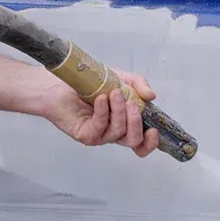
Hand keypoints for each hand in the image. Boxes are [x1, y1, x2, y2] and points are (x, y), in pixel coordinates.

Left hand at [38, 69, 159, 156]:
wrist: (64, 80)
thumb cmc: (91, 82)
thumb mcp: (120, 78)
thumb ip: (138, 85)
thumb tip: (151, 96)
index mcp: (125, 123)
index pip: (141, 142)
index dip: (151, 142)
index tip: (154, 131)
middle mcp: (113, 132)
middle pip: (133, 140)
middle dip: (135, 121)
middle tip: (130, 102)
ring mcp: (99, 135)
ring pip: (117, 133)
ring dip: (119, 112)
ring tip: (113, 93)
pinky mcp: (85, 134)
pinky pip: (99, 127)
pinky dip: (103, 111)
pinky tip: (101, 98)